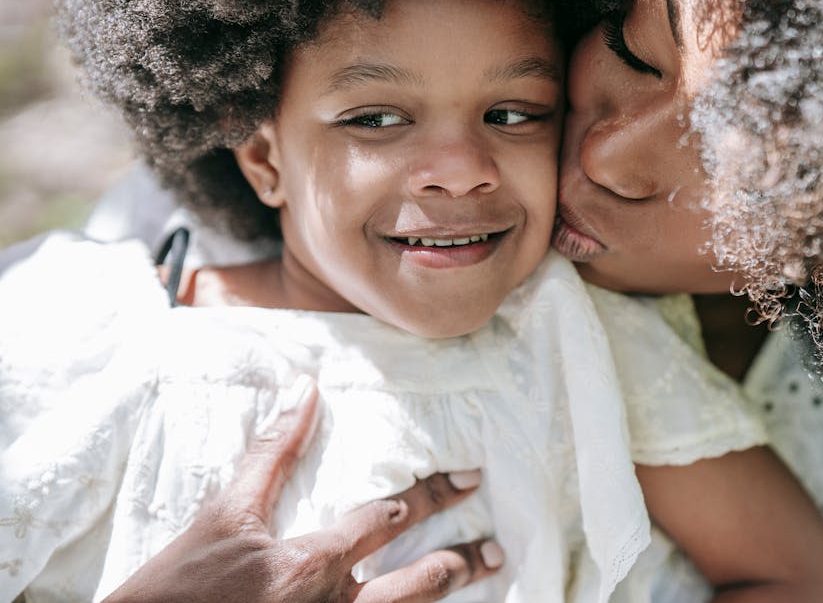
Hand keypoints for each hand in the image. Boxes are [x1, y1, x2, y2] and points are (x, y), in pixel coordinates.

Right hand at [102, 376, 502, 602]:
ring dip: (446, 596)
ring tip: (483, 577)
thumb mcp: (222, 514)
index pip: (389, 519)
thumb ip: (271, 453)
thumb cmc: (176, 588)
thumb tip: (305, 391)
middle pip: (416, 584)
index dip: (432, 495)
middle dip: (460, 561)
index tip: (467, 480)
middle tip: (495, 547)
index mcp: (310, 565)